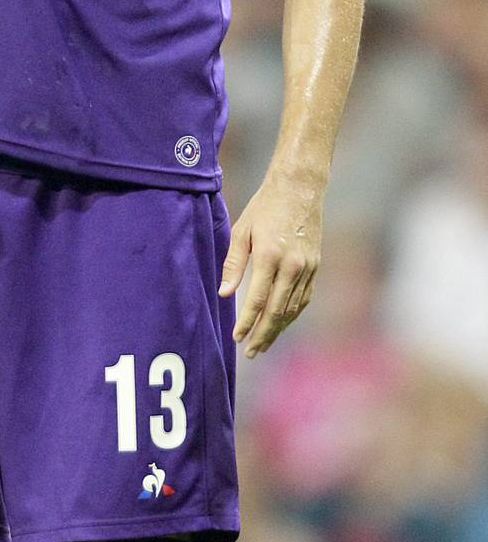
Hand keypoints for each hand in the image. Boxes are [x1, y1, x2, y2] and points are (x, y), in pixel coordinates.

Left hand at [217, 170, 322, 357]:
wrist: (299, 189)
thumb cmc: (265, 207)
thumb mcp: (242, 230)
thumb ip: (234, 262)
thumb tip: (224, 293)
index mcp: (270, 256)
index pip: (258, 300)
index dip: (247, 322)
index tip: (236, 337)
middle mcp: (292, 266)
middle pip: (278, 311)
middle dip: (263, 334)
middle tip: (250, 352)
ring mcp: (307, 268)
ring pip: (293, 309)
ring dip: (278, 329)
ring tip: (263, 343)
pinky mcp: (315, 266)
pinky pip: (304, 298)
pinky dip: (292, 315)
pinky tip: (281, 323)